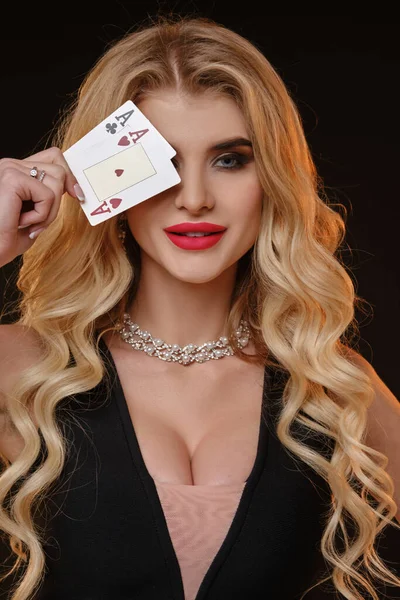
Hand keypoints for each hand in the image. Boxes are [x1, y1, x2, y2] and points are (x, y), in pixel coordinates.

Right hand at [0, 147, 81, 267]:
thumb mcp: (35, 215)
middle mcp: (11, 165)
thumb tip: (74, 187)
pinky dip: (41, 215)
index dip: (69, 174)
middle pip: (59, 170)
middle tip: (39, 223)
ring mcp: (10, 169)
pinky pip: (47, 195)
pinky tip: (20, 222)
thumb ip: (49, 197)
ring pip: (57, 182)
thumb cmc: (6, 239)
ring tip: (28, 224)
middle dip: (57, 202)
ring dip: (49, 212)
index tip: (77, 195)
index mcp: (16, 170)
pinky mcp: (12, 179)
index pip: (53, 157)